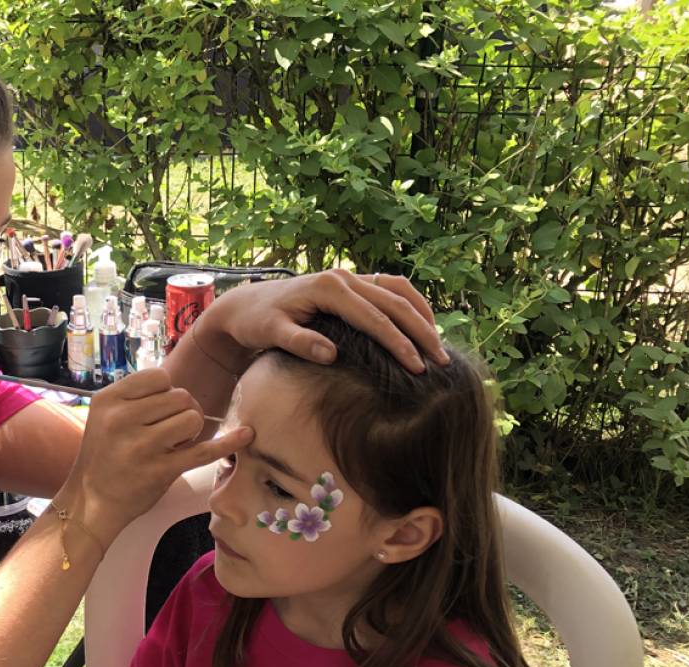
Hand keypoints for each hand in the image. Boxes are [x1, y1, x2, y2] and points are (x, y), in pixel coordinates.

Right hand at [60, 369, 252, 534]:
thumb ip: (136, 397)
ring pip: (193, 418)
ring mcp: (141, 446)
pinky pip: (203, 450)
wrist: (91, 502)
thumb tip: (179, 387)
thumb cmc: (104, 457)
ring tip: (176, 444)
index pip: (159, 377)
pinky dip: (228, 442)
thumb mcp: (105, 416)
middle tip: (173, 431)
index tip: (160, 410)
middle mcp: (122, 419)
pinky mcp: (161, 471)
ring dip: (192, 430)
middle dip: (184, 410)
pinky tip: (246, 435)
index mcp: (108, 400)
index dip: (167, 392)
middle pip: (180, 396)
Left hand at [202, 268, 447, 372]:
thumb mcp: (271, 333)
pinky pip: (390, 289)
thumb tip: (330, 355)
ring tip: (439, 345)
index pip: (374, 318)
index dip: (399, 343)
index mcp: (329, 288)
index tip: (419, 367)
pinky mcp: (351, 283)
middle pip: (395, 302)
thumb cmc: (257, 321)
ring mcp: (350, 277)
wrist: (245, 304)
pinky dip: (410, 305)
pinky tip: (422, 327)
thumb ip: (299, 342)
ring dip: (422, 315)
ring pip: (398, 290)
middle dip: (422, 331)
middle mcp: (344, 277)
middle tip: (442, 362)